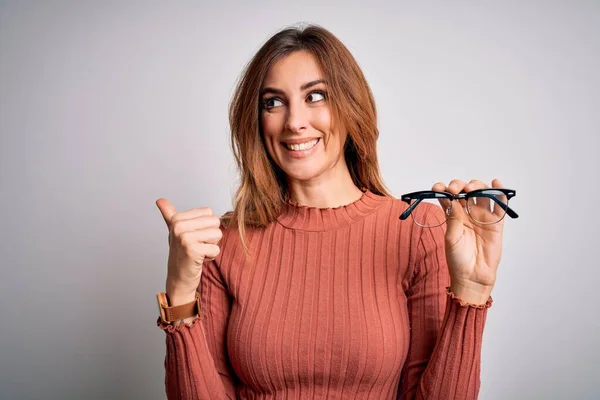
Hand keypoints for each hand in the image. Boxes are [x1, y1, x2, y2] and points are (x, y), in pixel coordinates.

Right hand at [155, 198, 221, 304]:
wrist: (179, 278)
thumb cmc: (180, 253)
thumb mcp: (174, 231)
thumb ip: (169, 214)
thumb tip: (160, 200)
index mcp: (177, 219)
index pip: (209, 213)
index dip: (206, 226)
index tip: (194, 237)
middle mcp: (179, 226)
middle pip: (215, 222)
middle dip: (211, 236)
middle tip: (197, 246)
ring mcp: (184, 238)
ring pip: (218, 234)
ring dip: (211, 246)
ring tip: (198, 252)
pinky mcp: (192, 250)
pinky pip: (216, 249)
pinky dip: (211, 257)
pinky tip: (199, 260)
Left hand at [432, 178, 505, 303]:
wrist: (472, 276)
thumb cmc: (457, 259)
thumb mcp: (451, 237)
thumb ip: (453, 218)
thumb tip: (453, 198)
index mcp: (453, 216)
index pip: (447, 197)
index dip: (443, 189)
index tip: (439, 187)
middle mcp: (467, 214)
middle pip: (464, 192)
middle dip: (459, 186)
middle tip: (456, 189)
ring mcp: (482, 217)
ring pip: (481, 194)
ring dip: (477, 186)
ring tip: (472, 188)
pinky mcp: (496, 223)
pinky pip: (499, 204)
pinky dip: (499, 192)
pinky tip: (495, 183)